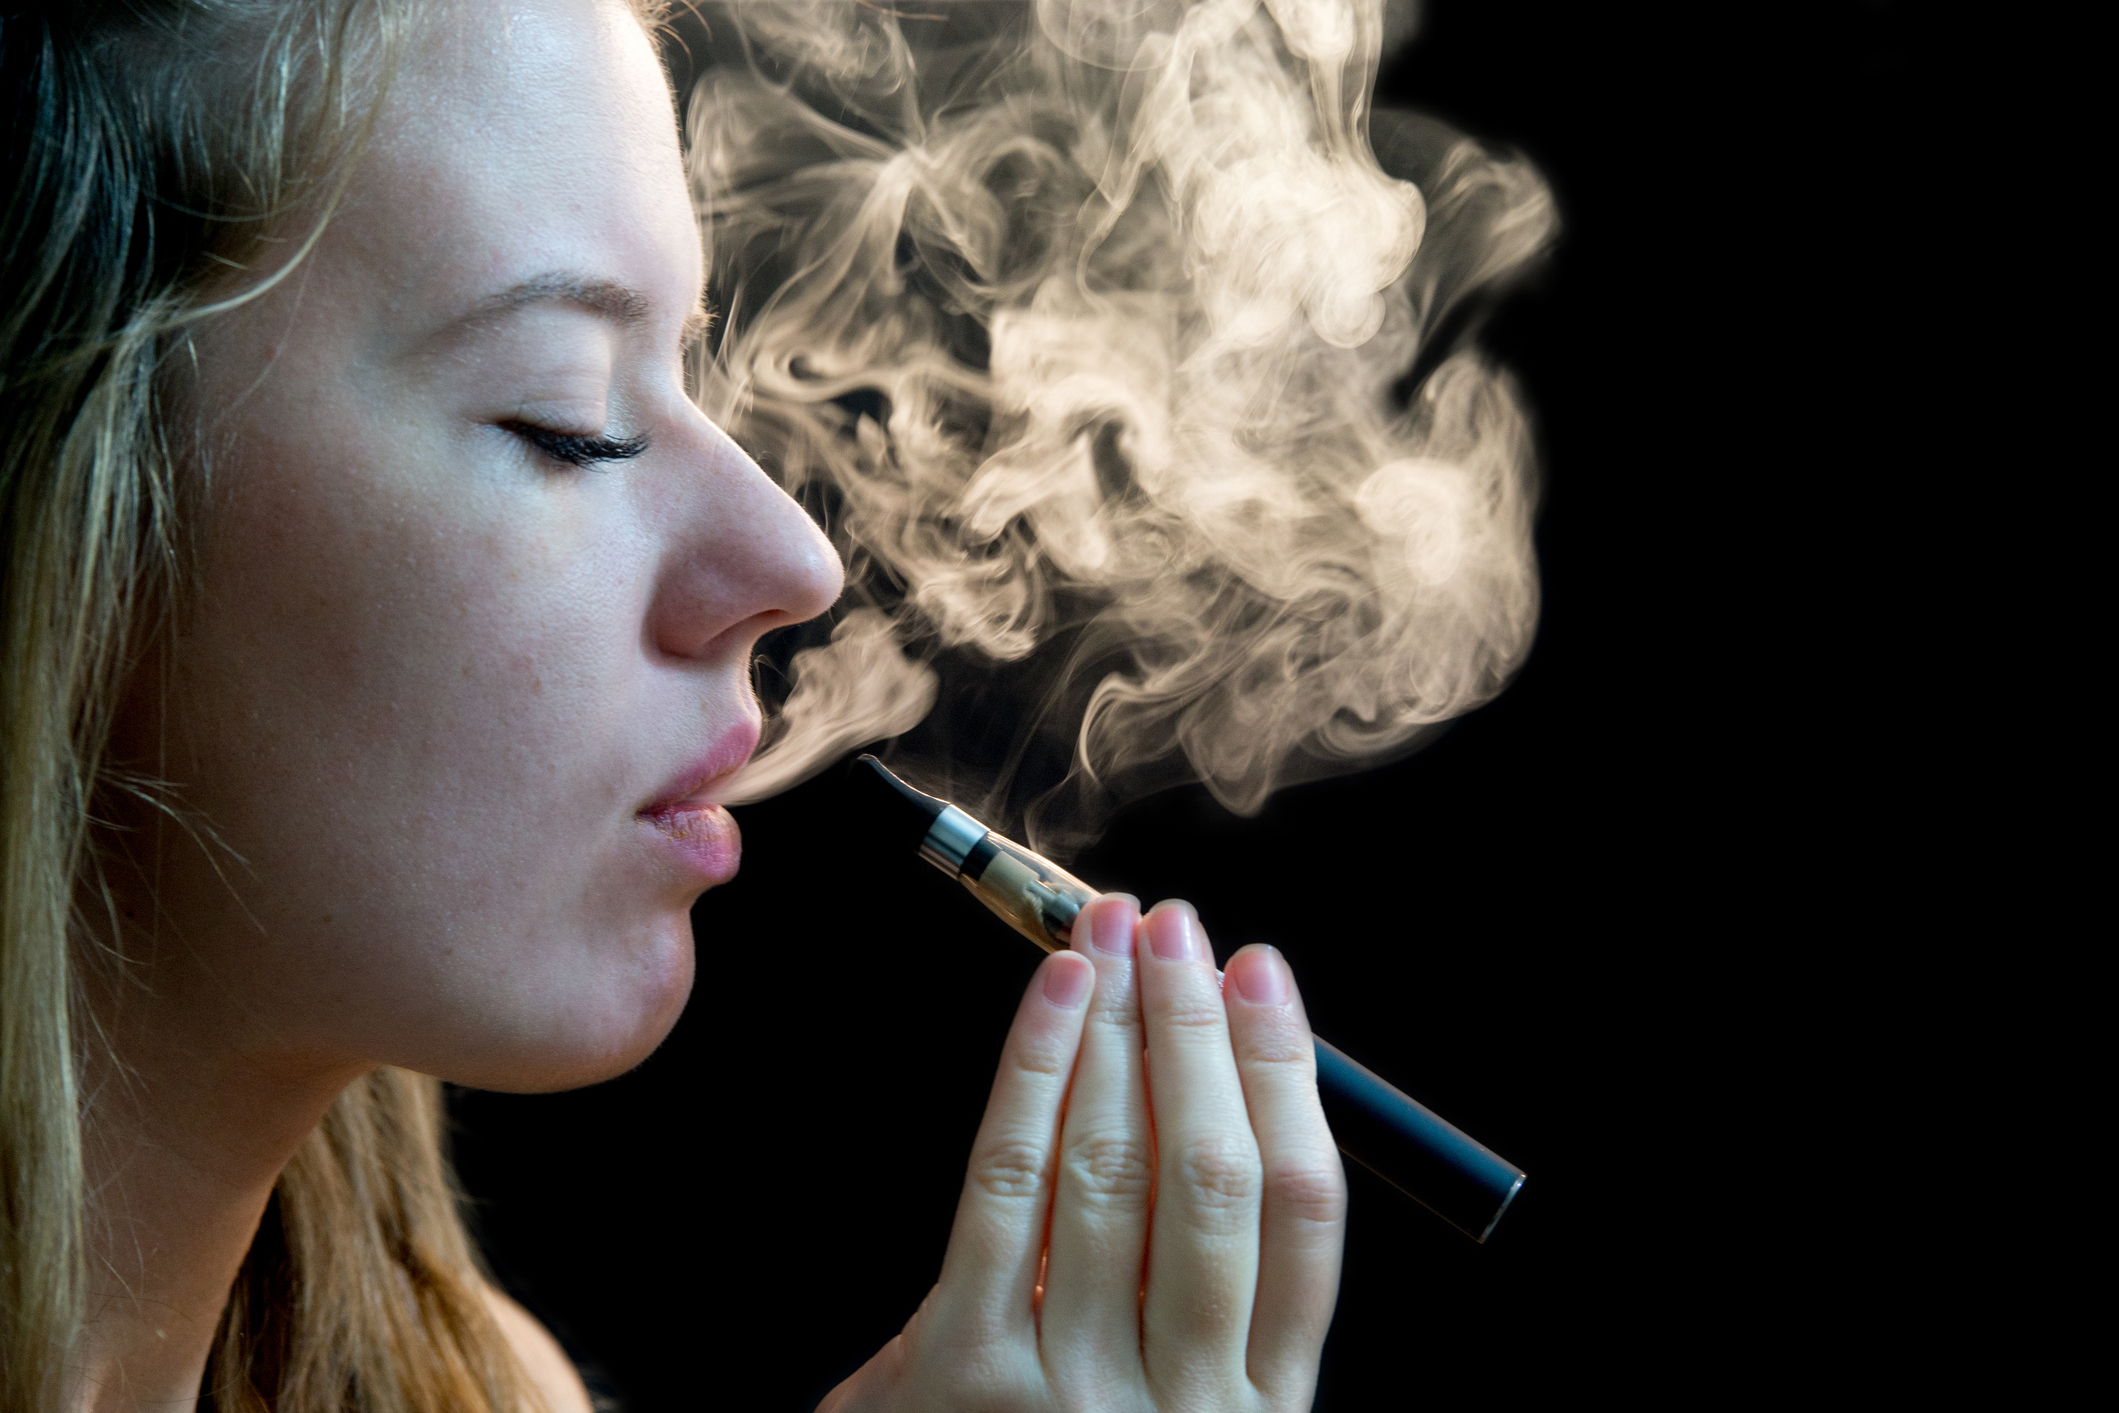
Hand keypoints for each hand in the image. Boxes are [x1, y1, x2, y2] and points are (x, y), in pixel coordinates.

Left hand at [821, 896, 1347, 1412]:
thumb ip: (1184, 1302)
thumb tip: (1186, 1101)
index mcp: (1263, 1410)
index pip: (1306, 1215)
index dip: (1286, 1077)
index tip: (1265, 978)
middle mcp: (1191, 1408)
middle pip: (1216, 1176)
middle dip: (1198, 1029)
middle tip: (1182, 927)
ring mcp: (1079, 1395)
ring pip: (1115, 1168)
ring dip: (1117, 1028)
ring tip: (1113, 933)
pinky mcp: (968, 1374)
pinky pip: (1010, 1185)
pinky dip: (1033, 1069)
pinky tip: (1053, 994)